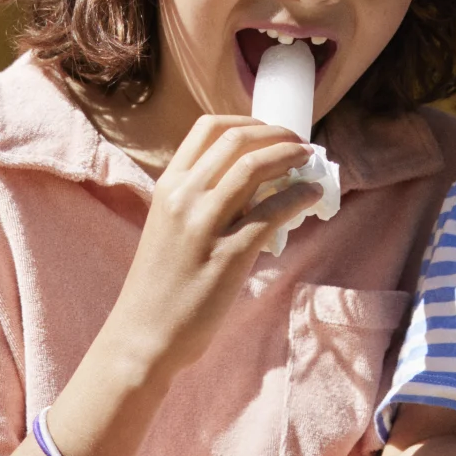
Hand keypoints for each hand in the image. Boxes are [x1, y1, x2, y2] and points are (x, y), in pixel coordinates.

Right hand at [105, 110, 323, 377]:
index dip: (249, 121)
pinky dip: (298, 196)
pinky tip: (311, 196)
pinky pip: (271, 212)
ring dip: (290, 156)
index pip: (208, 129)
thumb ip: (200, 202)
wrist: (144, 333)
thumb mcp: (170, 228)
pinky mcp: (228, 255)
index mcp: (168, 186)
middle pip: (237, 140)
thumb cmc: (160, 286)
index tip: (272, 131)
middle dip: (277, 134)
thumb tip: (252, 187)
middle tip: (300, 143)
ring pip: (254, 167)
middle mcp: (183, 197)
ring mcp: (204, 224)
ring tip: (309, 160)